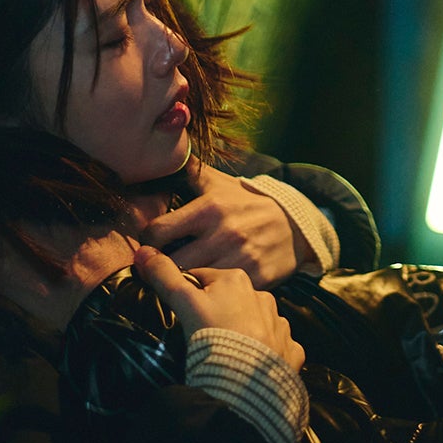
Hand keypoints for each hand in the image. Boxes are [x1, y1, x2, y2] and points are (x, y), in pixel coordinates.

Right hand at [131, 245, 304, 371]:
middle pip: (231, 301)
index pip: (205, 279)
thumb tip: (142, 251)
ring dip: (242, 333)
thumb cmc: (212, 336)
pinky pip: (275, 346)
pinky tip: (251, 365)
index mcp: (237, 280)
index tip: (181, 313)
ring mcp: (280, 325)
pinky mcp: (290, 351)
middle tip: (200, 337)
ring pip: (255, 322)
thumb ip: (164, 276)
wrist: (246, 384)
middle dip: (216, 314)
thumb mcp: (183, 302)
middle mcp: (263, 297)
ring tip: (225, 353)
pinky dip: (263, 353)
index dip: (189, 295)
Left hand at [140, 162, 301, 287]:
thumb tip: (167, 151)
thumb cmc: (249, 204)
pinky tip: (209, 286)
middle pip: (171, 263)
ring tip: (183, 278)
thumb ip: (191, 171)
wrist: (296, 224)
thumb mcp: (222, 184)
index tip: (149, 246)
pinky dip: (211, 291)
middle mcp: (223, 233)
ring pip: (193, 281)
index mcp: (209, 208)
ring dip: (185, 281)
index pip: (158, 231)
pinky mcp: (255, 278)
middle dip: (162, 267)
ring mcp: (240, 258)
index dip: (147, 242)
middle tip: (161, 267)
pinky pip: (220, 292)